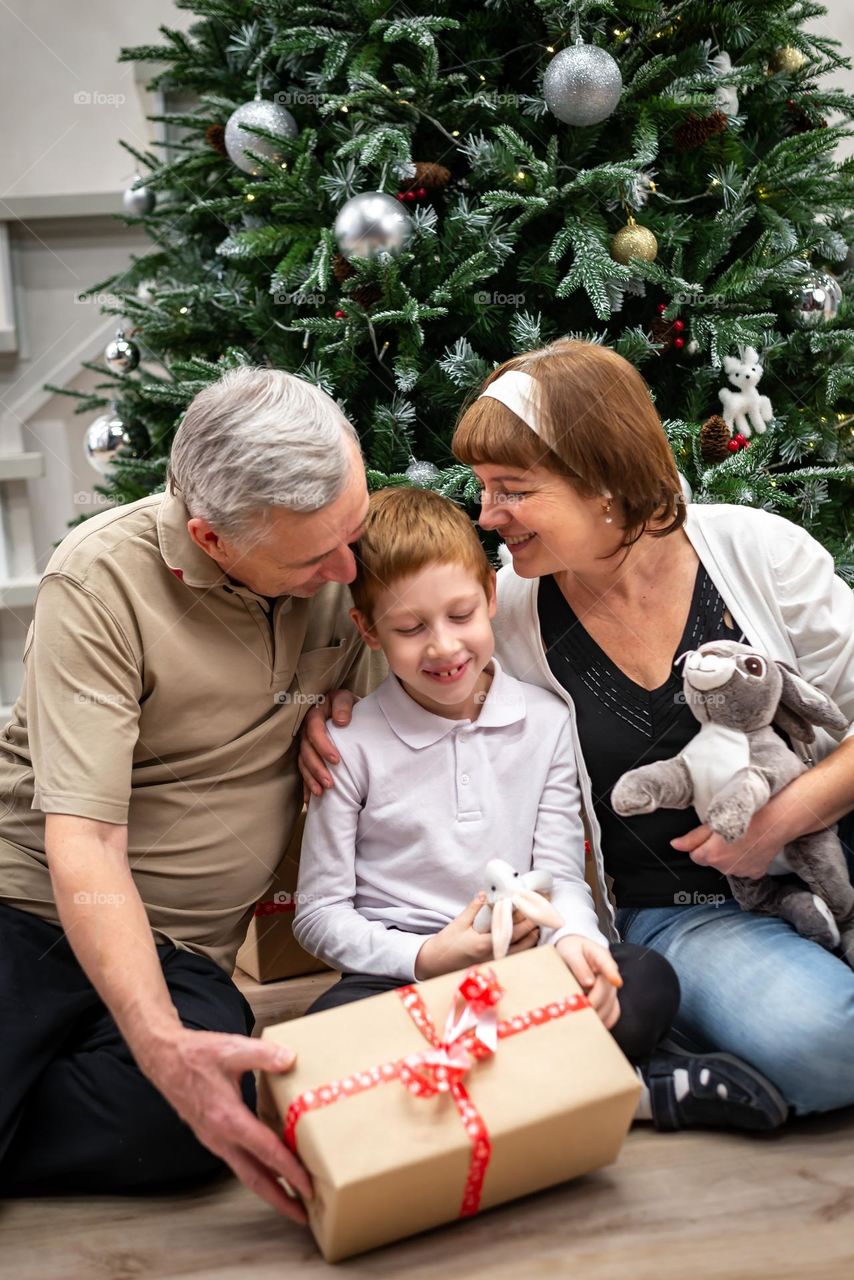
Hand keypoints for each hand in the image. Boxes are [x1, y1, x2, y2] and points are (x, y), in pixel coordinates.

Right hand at [136, 1027, 312, 1221]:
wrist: (163, 1059)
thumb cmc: (194, 1054)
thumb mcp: (231, 1049)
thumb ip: (263, 1055)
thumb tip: (290, 1059)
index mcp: (227, 1119)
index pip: (266, 1152)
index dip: (290, 1171)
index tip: (308, 1187)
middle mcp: (220, 1137)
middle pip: (255, 1178)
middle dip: (280, 1200)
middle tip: (304, 1216)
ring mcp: (214, 1139)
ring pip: (246, 1172)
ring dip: (270, 1187)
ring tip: (292, 1197)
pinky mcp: (212, 1135)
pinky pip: (238, 1160)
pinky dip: (257, 1170)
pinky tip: (270, 1166)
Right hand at [297, 688, 356, 802]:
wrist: (345, 709)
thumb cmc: (347, 705)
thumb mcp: (347, 698)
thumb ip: (343, 705)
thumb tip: (341, 721)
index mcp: (314, 713)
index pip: (314, 729)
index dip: (322, 745)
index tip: (336, 760)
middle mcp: (306, 730)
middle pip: (306, 750)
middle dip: (317, 768)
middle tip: (330, 783)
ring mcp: (305, 743)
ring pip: (303, 762)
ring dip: (311, 779)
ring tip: (321, 793)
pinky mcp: (308, 754)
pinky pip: (303, 770)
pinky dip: (306, 784)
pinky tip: (310, 799)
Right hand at [415, 894, 539, 980]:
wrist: (436, 963)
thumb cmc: (446, 944)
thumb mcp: (458, 923)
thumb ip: (474, 908)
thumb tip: (486, 893)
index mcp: (484, 944)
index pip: (513, 929)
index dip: (526, 916)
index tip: (534, 903)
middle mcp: (494, 955)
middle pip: (523, 940)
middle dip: (535, 922)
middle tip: (544, 907)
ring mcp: (496, 961)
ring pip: (523, 949)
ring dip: (532, 933)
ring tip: (540, 918)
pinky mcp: (495, 962)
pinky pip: (517, 953)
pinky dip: (526, 943)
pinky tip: (529, 933)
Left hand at [555, 935, 621, 1030]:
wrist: (575, 950)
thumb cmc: (571, 950)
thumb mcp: (570, 951)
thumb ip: (578, 965)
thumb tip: (589, 982)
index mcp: (601, 956)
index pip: (609, 965)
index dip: (612, 974)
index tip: (616, 981)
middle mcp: (610, 973)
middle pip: (608, 992)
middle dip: (595, 1004)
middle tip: (578, 1014)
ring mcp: (612, 987)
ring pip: (612, 1005)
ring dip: (599, 1016)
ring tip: (581, 1023)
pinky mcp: (609, 998)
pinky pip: (613, 1012)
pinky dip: (605, 1021)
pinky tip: (593, 1027)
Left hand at [671, 810, 781, 878]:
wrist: (777, 820)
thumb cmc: (746, 816)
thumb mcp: (714, 822)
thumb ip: (693, 838)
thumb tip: (675, 845)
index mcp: (711, 855)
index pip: (695, 855)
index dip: (702, 843)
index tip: (713, 834)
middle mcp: (725, 868)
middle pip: (711, 861)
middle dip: (715, 850)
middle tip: (729, 833)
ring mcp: (741, 872)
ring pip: (726, 865)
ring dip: (730, 855)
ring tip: (742, 838)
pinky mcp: (755, 873)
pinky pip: (743, 868)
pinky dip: (745, 860)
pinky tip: (751, 847)